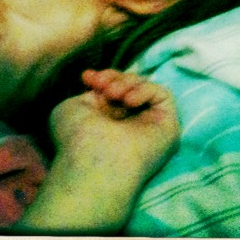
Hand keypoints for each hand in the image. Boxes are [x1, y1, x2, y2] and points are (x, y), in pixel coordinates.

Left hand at [50, 69, 179, 184]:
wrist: (92, 161)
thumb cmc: (76, 139)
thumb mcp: (72, 107)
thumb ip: (89, 94)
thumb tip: (101, 89)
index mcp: (107, 123)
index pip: (114, 90)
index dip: (104, 77)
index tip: (87, 77)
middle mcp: (129, 125)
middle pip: (130, 85)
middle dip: (114, 78)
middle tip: (101, 85)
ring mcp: (149, 127)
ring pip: (145, 87)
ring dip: (126, 82)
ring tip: (112, 93)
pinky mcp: (168, 127)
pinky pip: (162, 95)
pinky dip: (144, 90)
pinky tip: (128, 101)